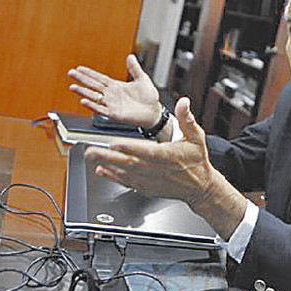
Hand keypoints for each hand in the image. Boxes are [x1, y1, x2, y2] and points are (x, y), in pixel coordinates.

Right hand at [68, 54, 161, 126]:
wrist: (154, 112)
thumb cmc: (149, 97)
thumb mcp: (142, 79)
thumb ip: (135, 68)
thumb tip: (130, 56)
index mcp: (117, 86)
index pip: (100, 78)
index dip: (89, 73)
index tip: (79, 68)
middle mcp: (112, 95)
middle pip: (93, 85)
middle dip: (82, 79)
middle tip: (71, 73)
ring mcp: (112, 104)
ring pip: (94, 97)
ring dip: (83, 92)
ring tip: (72, 87)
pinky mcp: (115, 114)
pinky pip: (101, 110)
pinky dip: (92, 105)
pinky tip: (84, 100)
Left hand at [84, 97, 246, 238]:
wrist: (200, 187)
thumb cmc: (197, 161)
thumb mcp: (196, 137)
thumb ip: (187, 119)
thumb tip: (183, 102)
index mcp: (167, 156)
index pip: (146, 151)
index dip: (130, 148)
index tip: (115, 144)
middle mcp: (156, 170)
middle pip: (128, 163)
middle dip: (108, 157)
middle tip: (91, 151)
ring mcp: (149, 180)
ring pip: (124, 173)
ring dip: (106, 165)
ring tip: (91, 158)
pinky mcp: (146, 188)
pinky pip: (126, 182)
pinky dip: (113, 177)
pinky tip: (102, 171)